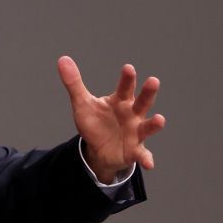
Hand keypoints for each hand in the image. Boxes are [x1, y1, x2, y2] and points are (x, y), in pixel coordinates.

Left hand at [57, 56, 165, 183]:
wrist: (99, 149)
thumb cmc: (96, 122)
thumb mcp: (82, 104)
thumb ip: (74, 83)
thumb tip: (62, 59)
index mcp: (120, 101)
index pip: (125, 88)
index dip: (127, 78)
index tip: (128, 68)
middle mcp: (132, 114)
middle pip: (142, 102)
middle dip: (148, 93)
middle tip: (153, 80)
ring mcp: (135, 132)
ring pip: (147, 126)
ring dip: (154, 124)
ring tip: (160, 119)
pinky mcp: (134, 150)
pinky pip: (142, 154)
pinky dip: (146, 158)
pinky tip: (149, 163)